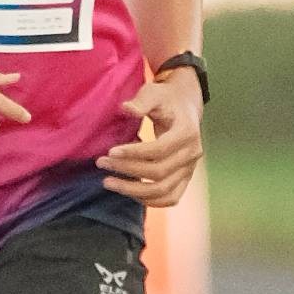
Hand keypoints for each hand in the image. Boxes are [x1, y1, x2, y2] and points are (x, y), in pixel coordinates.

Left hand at [101, 62, 203, 208]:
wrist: (184, 106)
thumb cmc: (165, 99)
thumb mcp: (153, 93)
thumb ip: (141, 101)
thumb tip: (125, 108)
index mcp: (187, 131)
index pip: (160, 150)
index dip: (134, 153)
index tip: (110, 152)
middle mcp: (193, 153)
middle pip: (159, 172)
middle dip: (127, 170)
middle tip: (101, 163)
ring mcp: (190, 169)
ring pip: (164, 191)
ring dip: (133, 191)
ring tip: (108, 182)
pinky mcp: (185, 178)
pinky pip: (170, 198)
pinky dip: (149, 200)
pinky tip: (126, 191)